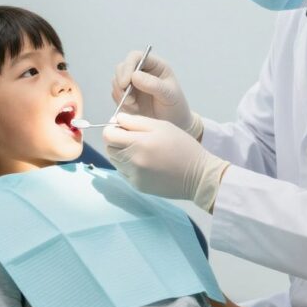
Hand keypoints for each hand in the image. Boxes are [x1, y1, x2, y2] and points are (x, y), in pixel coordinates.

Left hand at [102, 113, 228, 211]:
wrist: (198, 176)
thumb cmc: (182, 146)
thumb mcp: (162, 126)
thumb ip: (136, 121)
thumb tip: (116, 119)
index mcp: (139, 143)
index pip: (108, 135)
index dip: (112, 128)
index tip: (122, 127)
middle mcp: (133, 161)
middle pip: (109, 148)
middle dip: (116, 140)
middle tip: (132, 138)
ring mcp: (134, 176)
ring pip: (115, 161)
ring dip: (121, 153)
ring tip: (140, 150)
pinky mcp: (137, 186)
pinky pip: (124, 172)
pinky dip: (129, 166)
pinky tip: (145, 163)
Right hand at [111, 52, 201, 137]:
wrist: (173, 123)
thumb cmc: (175, 107)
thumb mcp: (169, 95)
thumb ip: (154, 85)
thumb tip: (134, 76)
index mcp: (155, 65)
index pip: (135, 57)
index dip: (128, 66)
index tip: (125, 83)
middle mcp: (142, 71)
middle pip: (121, 68)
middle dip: (121, 83)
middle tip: (129, 99)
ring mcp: (133, 83)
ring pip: (116, 81)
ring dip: (120, 94)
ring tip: (134, 106)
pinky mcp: (126, 95)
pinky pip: (115, 94)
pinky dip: (120, 102)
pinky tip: (133, 109)